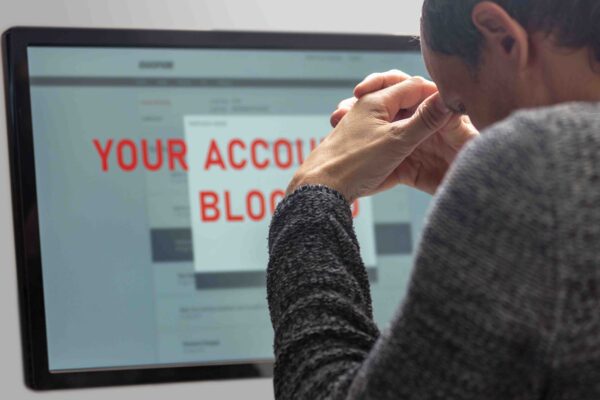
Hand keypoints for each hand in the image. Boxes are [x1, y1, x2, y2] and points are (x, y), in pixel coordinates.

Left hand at [286, 71, 478, 201]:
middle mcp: (370, 108)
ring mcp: (366, 125)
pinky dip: (400, 137)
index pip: (414, 86)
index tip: (455, 107)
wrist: (323, 187)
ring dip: (412, 122)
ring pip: (397, 116)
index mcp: (377, 100)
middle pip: (405, 98)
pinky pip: (388, 133)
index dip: (436, 95)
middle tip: (443, 115)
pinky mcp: (365, 144)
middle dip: (423, 105)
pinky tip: (409, 149)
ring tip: (427, 134)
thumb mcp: (397, 141)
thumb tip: (448, 99)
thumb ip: (424, 120)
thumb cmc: (354, 163)